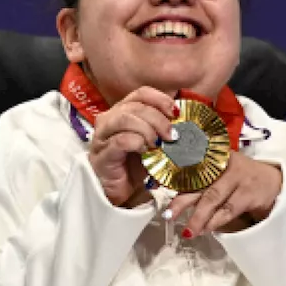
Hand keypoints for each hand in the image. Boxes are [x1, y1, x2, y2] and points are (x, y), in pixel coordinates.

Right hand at [87, 87, 177, 206]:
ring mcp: (102, 136)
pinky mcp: (101, 154)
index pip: (141, 93)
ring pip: (125, 119)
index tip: (176, 113)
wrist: (120, 192)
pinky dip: (137, 144)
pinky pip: (121, 141)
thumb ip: (162, 128)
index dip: (160, 99)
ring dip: (148, 130)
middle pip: (135, 106)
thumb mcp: (153, 142)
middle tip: (172, 136)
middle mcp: (108, 119)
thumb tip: (183, 119)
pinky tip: (145, 152)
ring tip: (158, 144)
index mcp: (122, 111)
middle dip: (158, 119)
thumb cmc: (136, 165)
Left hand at [164, 151, 282, 235]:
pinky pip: (228, 209)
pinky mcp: (249, 193)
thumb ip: (197, 179)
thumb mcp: (218, 172)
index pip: (190, 166)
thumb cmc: (238, 178)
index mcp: (212, 157)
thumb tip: (168, 195)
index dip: (173, 177)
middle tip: (168, 215)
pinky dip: (216, 221)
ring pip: (213, 199)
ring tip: (187, 232)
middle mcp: (224, 164)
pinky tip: (207, 229)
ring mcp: (238, 177)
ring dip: (198, 217)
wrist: (274, 181)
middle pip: (199, 184)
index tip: (156, 187)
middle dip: (181, 201)